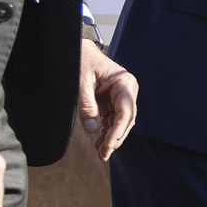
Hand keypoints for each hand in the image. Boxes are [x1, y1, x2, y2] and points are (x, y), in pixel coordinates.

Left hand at [79, 40, 138, 161]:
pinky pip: (113, 119)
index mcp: (124, 83)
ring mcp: (122, 96)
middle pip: (126, 120)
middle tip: (103, 155)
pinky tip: (99, 143)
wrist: (79, 51)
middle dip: (116, 138)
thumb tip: (92, 130)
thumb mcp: (80, 83)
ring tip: (101, 153)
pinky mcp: (113, 101)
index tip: (108, 146)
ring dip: (112, 138)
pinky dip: (107, 131)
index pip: (126, 112)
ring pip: (121, 122)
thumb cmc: (81, 61)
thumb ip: (87, 105)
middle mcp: (127, 91)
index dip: (118, 131)